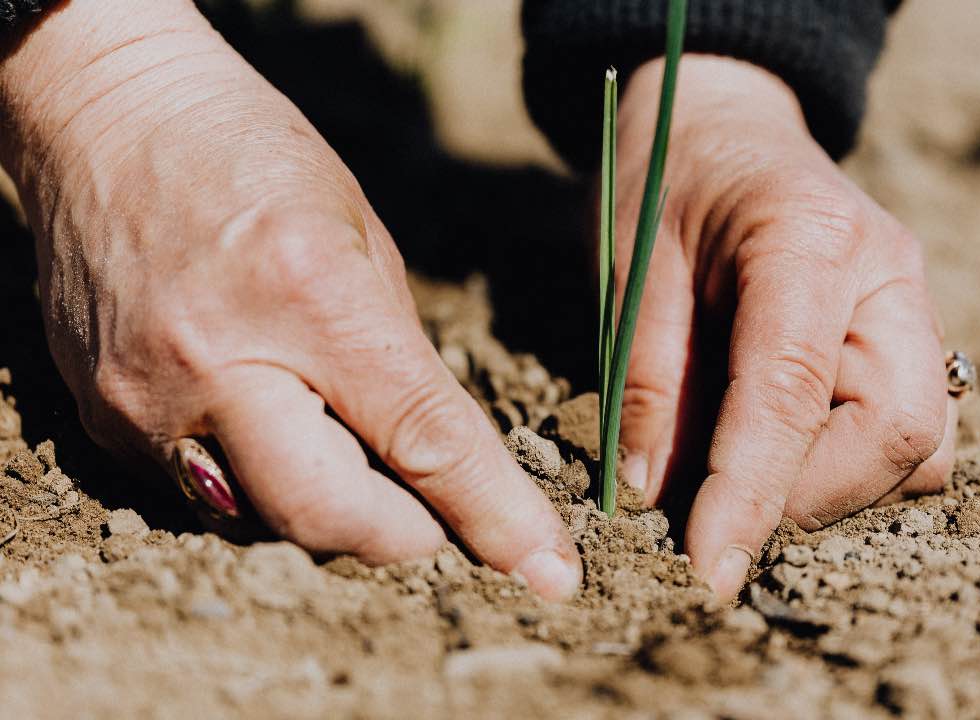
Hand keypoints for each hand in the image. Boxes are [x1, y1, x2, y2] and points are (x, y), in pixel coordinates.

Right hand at [0, 0, 579, 598]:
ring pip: (265, 522)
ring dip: (330, 510)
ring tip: (343, 446)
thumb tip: (443, 464)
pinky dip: (259, 482)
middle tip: (434, 515)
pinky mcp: (102, 420)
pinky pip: (203, 496)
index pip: (423, 441)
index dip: (495, 518)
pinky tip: (269, 423)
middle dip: (404, 536)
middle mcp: (218, 363)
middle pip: (331, 518)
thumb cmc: (255, 160)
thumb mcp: (364, 241)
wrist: (109, 119)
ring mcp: (147, 401)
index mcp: (311, 296)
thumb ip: (402, 361)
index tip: (548, 573)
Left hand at [614, 56, 956, 600]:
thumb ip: (646, 377)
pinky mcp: (914, 339)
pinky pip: (912, 434)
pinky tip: (782, 448)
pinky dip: (851, 467)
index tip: (707, 569)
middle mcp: (889, 275)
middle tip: (719, 513)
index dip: (750, 493)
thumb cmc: (668, 183)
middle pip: (899, 430)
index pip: (793, 390)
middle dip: (809, 498)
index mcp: (810, 238)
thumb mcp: (632, 266)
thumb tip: (654, 496)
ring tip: (745, 475)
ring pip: (921, 445)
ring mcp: (915, 307)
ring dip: (835, 489)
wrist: (725, 126)